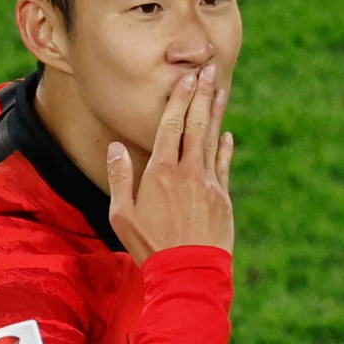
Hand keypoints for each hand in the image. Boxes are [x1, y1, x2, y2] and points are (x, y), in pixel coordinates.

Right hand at [106, 63, 234, 265]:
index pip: (170, 126)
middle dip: (201, 96)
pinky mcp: (223, 200)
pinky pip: (224, 166)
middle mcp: (187, 172)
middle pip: (195, 125)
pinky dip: (225, 148)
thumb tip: (116, 148)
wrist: (188, 273)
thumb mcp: (122, 214)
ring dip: (216, 114)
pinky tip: (226, 135)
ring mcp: (209, 184)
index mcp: (160, 172)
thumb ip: (119, 178)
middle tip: (209, 70)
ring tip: (221, 90)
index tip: (186, 79)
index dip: (179, 100)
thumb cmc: (149, 245)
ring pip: (212, 141)